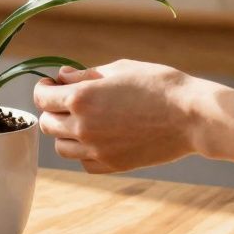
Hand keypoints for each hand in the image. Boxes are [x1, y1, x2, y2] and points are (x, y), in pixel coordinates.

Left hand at [33, 60, 203, 173]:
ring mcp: (97, 150)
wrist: (192, 116)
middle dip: (52, 109)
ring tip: (82, 119)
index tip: (50, 84)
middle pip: (47, 123)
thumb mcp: (118, 68)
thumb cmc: (158, 84)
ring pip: (61, 147)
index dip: (43, 88)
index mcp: (81, 98)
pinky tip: (98, 137)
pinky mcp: (113, 165)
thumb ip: (84, 75)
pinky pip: (83, 162)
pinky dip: (83, 151)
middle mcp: (83, 127)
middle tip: (66, 100)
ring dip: (65, 132)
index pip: (42, 97)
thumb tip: (61, 77)